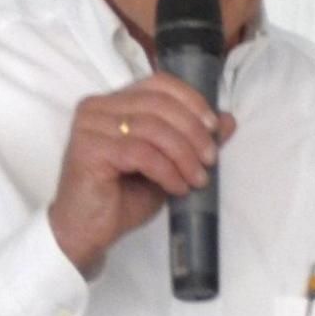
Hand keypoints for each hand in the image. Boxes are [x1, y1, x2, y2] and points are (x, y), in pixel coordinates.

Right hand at [49, 74, 233, 277]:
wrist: (86, 231)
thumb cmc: (123, 197)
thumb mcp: (167, 165)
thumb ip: (191, 140)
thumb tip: (227, 120)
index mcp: (114, 102)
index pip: (159, 84)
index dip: (192, 101)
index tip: (213, 128)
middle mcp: (97, 107)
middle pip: (159, 105)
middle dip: (193, 132)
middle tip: (209, 160)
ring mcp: (90, 126)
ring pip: (153, 129)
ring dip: (183, 155)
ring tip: (196, 180)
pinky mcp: (88, 149)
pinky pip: (141, 153)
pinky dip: (167, 170)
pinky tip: (177, 187)